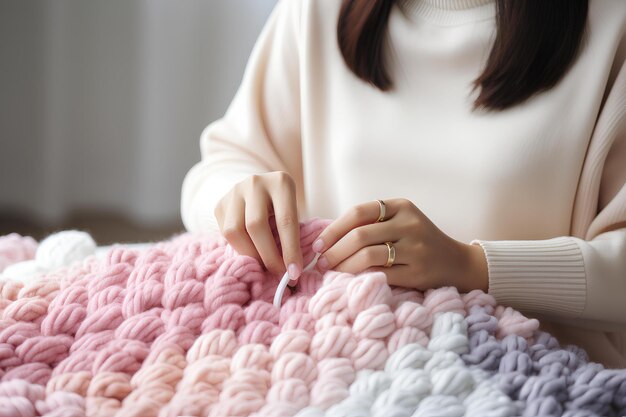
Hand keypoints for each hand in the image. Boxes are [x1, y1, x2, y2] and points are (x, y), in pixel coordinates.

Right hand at [214, 171, 302, 281]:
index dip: (290, 250)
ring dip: (249, 255)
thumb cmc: (282, 206)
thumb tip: (291, 271)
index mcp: (280, 183)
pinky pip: (225, 233)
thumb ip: (292, 234)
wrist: (260, 187)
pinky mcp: (220, 204)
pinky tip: (250, 252)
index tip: (294, 273)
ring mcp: (234, 192)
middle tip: (277, 274)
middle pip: (256, 225)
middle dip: (268, 256)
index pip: (285, 221)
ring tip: (262, 266)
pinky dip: (239, 248)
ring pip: (234, 231)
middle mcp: (255, 183)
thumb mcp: (293, 212)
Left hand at [311, 198, 487, 292]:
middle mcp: (409, 223)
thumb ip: (370, 225)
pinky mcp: (417, 272)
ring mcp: (415, 248)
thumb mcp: (399, 223)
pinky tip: (351, 281)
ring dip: (343, 266)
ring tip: (332, 273)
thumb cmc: (417, 242)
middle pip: (359, 235)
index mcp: (401, 206)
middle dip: (333, 251)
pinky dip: (360, 278)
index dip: (333, 229)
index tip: (317, 244)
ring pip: (367, 256)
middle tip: (321, 263)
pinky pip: (380, 274)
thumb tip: (325, 239)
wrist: (457, 263)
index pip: (358, 213)